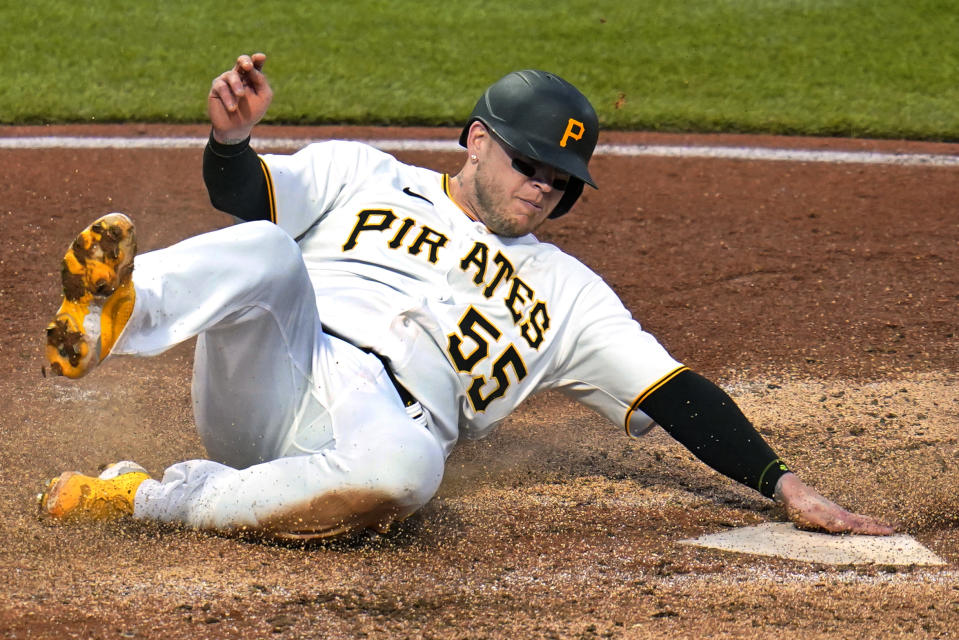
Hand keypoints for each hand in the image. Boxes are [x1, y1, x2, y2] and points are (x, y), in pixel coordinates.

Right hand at [208, 53, 272, 143]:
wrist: (237, 128)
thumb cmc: (252, 112)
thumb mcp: (263, 97)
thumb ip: (261, 81)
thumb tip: (252, 68)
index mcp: (253, 77)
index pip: (256, 65)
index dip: (257, 59)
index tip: (261, 57)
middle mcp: (240, 76)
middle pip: (241, 62)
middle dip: (244, 61)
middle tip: (247, 66)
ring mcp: (227, 81)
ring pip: (231, 75)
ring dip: (236, 84)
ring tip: (240, 95)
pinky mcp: (217, 88)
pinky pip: (221, 87)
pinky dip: (228, 97)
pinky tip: (232, 108)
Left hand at [774, 472, 894, 534]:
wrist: (791, 489)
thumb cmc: (799, 505)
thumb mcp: (811, 515)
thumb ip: (827, 520)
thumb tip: (844, 524)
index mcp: (838, 518)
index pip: (862, 526)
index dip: (876, 529)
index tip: (892, 531)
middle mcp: (840, 514)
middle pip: (863, 521)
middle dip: (878, 526)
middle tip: (895, 529)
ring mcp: (835, 512)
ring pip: (857, 519)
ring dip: (870, 523)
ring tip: (882, 525)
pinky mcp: (829, 511)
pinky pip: (849, 518)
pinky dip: (858, 521)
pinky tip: (857, 523)